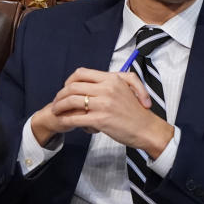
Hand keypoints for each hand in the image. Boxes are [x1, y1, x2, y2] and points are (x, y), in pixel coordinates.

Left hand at [31, 68, 173, 158]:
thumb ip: (115, 79)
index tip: (66, 88)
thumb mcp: (129, 87)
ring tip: (56, 111)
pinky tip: (63, 121)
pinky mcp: (100, 120)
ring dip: (60, 106)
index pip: (81, 73)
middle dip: (61, 94)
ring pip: (71, 101)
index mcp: (111, 79)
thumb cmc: (137, 111)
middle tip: (57, 101)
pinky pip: (76, 118)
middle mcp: (106, 89)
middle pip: (73, 87)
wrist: (147, 129)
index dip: (69, 80)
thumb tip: (96, 79)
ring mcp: (103, 104)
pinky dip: (66, 119)